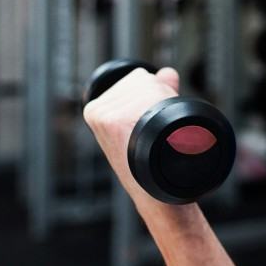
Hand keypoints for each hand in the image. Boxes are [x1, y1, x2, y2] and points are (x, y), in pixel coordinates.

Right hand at [82, 66, 179, 204]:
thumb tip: (167, 72)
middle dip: (157, 98)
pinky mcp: (118, 119)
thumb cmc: (151, 163)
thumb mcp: (142, 124)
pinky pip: (158, 89)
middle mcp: (98, 109)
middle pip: (143, 79)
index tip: (148, 126)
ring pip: (152, 83)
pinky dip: (170, 103)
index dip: (150, 99)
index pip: (136, 79)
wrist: (156, 193)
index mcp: (95, 109)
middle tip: (156, 131)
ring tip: (158, 133)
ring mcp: (107, 114)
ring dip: (165, 102)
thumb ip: (152, 91)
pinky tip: (163, 128)